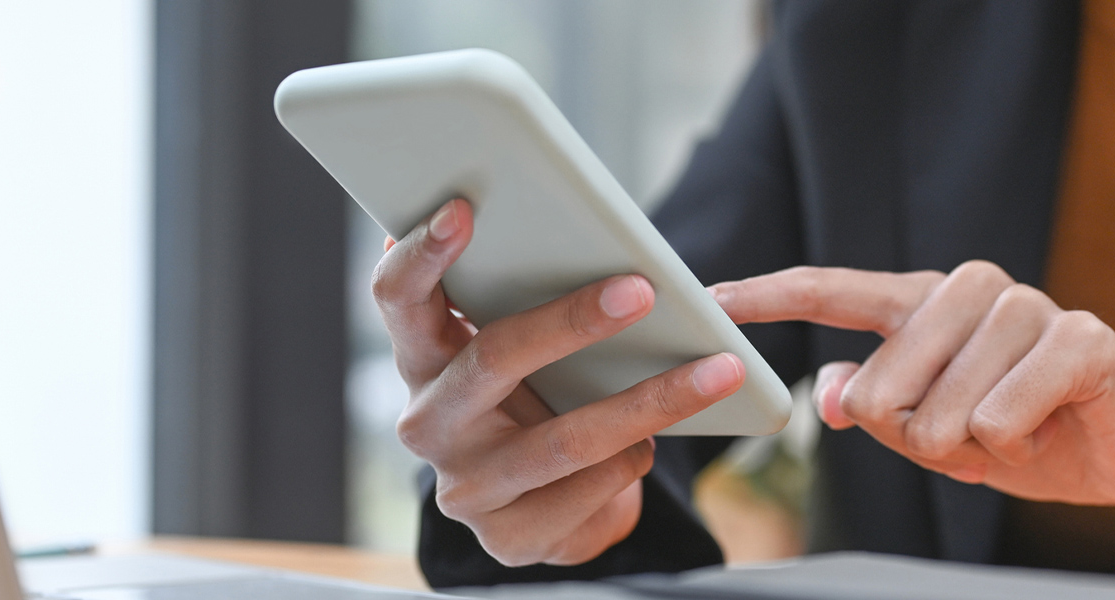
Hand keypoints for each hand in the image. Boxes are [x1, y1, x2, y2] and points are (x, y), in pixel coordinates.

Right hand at [378, 199, 744, 565]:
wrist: (548, 504)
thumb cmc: (536, 397)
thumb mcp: (520, 347)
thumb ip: (517, 296)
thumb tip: (578, 229)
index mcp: (420, 357)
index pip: (397, 298)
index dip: (422, 255)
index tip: (464, 208)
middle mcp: (427, 422)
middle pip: (490, 357)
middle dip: (570, 321)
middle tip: (641, 290)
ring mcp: (465, 487)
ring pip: (563, 439)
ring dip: (649, 400)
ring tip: (716, 370)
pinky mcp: (509, 538)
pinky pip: (588, 490)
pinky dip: (633, 460)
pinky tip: (657, 442)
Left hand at [711, 263, 1114, 544]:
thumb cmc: (1032, 435)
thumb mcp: (937, 436)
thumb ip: (879, 410)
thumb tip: (830, 391)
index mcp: (928, 304)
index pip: (836, 290)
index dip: (770, 295)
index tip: (713, 299)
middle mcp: (972, 289)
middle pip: (881, 384)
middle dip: (915, 438)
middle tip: (970, 437)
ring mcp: (1027, 306)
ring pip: (941, 411)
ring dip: (973, 446)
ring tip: (1016, 428)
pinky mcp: (1079, 335)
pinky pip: (1000, 414)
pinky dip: (1015, 442)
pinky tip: (1048, 425)